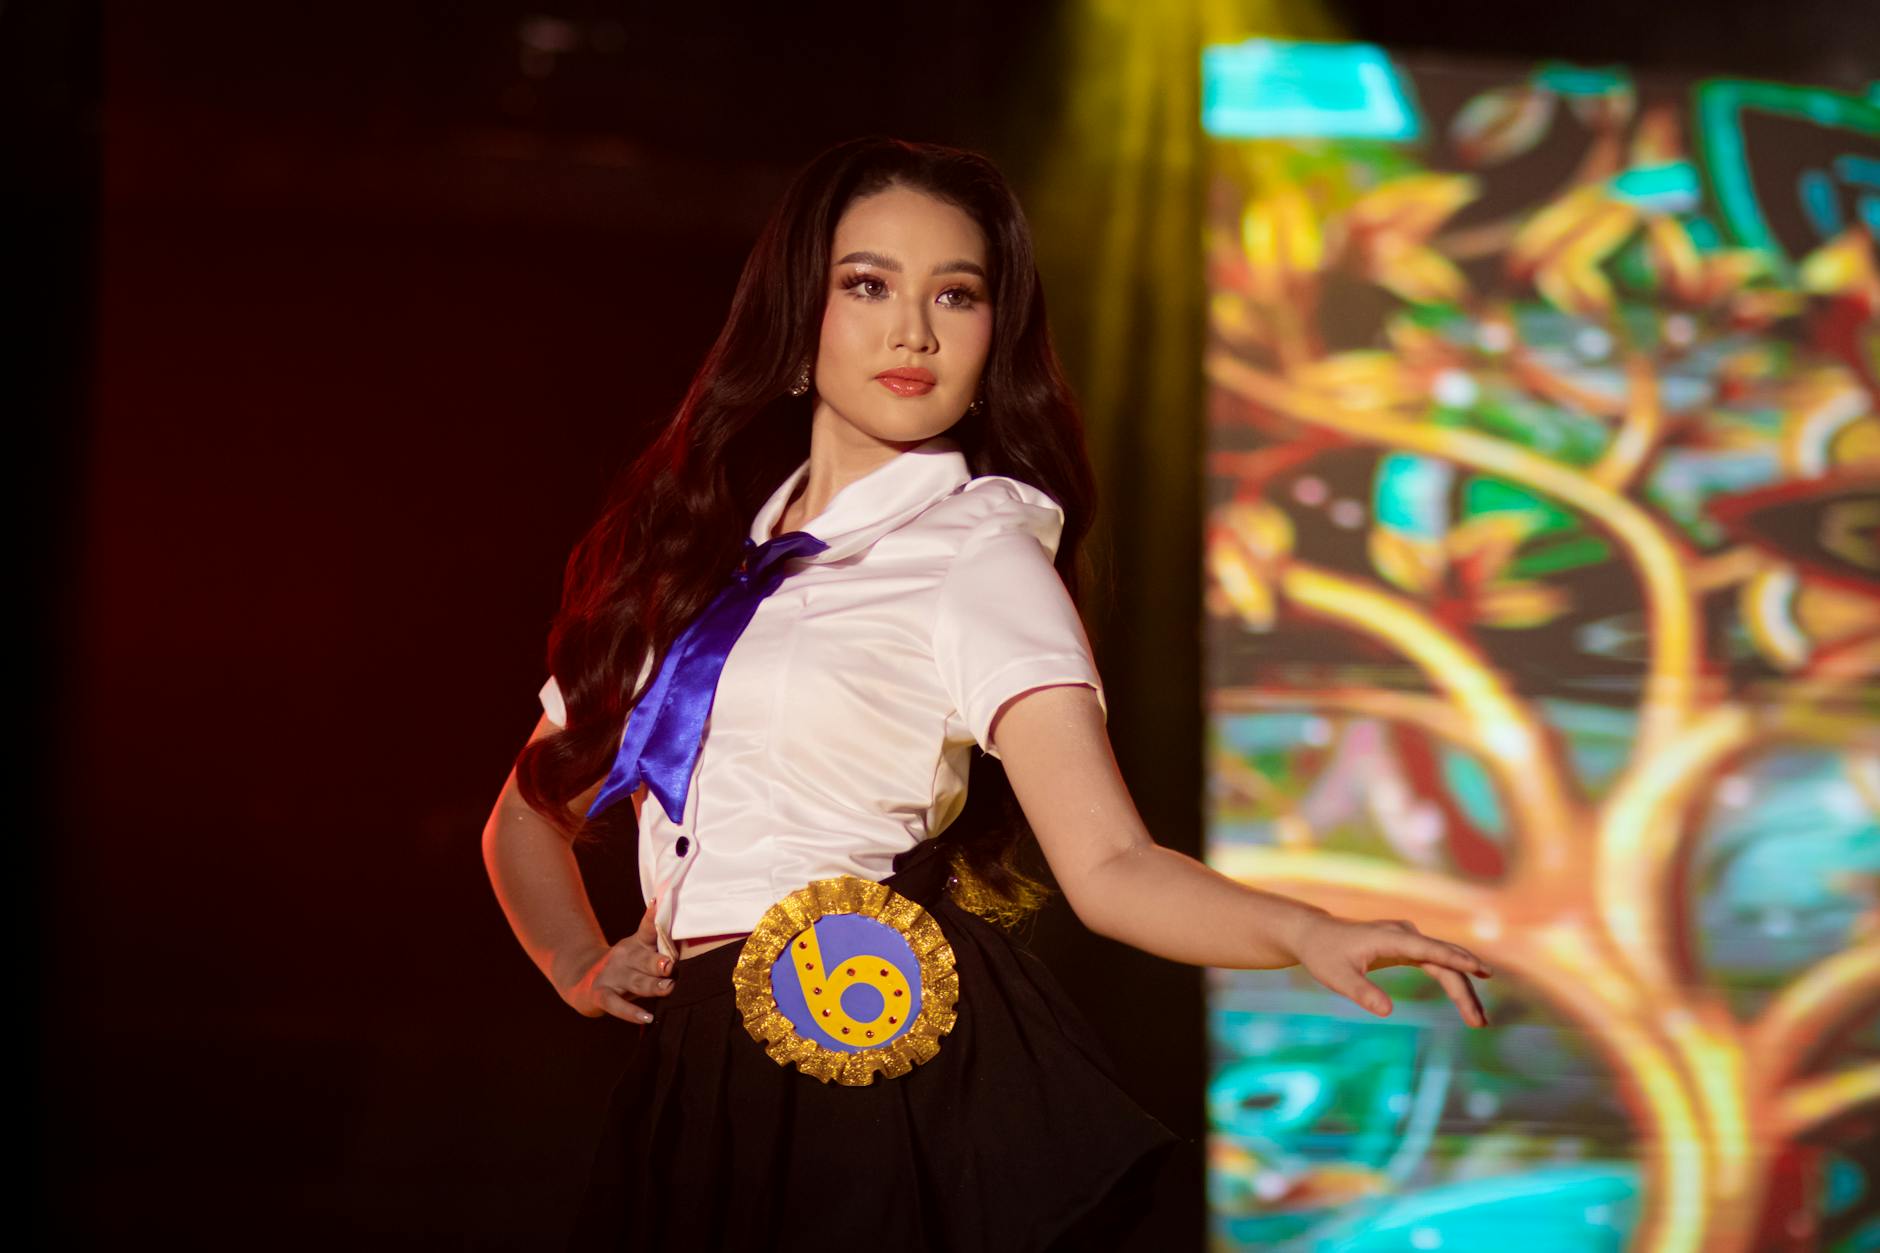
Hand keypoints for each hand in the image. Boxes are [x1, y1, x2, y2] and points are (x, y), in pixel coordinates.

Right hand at [561, 898, 672, 1022]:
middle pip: (645, 958)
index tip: (659, 902)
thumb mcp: (638, 954)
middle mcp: (625, 957)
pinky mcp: (601, 994)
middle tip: (671, 964)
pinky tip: (647, 1018)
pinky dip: (631, 1012)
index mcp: (636, 944)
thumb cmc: (624, 968)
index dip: (653, 916)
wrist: (581, 979)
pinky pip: (617, 1005)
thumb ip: (659, 951)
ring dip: (652, 985)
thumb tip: (694, 951)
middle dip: (658, 961)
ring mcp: (612, 976)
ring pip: (636, 981)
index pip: (647, 928)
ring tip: (668, 988)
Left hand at [1288, 911, 1493, 1026]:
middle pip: (1446, 960)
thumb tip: (1387, 1012)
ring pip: (1445, 963)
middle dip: (1465, 991)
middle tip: (1479, 1023)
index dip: (1456, 960)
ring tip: (1478, 1021)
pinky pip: (1438, 964)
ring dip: (1464, 989)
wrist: (1314, 935)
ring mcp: (1408, 939)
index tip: (1480, 970)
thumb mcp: (1336, 977)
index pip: (1430, 949)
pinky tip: (1466, 1000)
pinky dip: (1453, 981)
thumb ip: (1361, 992)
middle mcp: (1405, 934)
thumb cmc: (1323, 954)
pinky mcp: (1408, 947)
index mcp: (1391, 937)